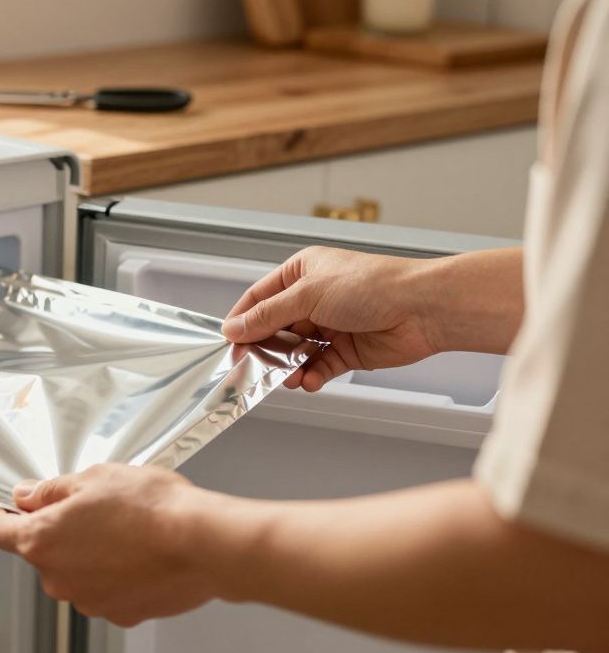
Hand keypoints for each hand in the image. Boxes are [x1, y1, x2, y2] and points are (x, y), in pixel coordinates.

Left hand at [0, 464, 222, 626]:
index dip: (9, 514)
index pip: (1, 531)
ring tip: (123, 528)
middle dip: (60, 530)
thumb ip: (52, 490)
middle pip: (42, 552)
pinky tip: (138, 551)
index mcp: (42, 541)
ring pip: (76, 572)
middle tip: (91, 507)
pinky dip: (115, 573)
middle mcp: (59, 579)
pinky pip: (105, 589)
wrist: (201, 543)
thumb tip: (29, 495)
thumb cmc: (152, 509)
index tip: (19, 506)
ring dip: (89, 553)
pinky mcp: (120, 613)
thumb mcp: (93, 478)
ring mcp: (89, 601)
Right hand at [223, 246, 441, 391]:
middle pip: (275, 328)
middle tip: (253, 367)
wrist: (422, 309)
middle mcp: (314, 298)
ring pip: (296, 351)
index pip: (260, 297)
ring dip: (289, 367)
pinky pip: (319, 367)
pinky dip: (312, 376)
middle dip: (266, 349)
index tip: (229, 342)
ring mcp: (331, 325)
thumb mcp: (307, 294)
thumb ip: (267, 315)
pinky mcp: (347, 350)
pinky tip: (310, 380)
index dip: (243, 320)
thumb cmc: (372, 285)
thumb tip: (234, 328)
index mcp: (302, 272)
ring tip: (287, 378)